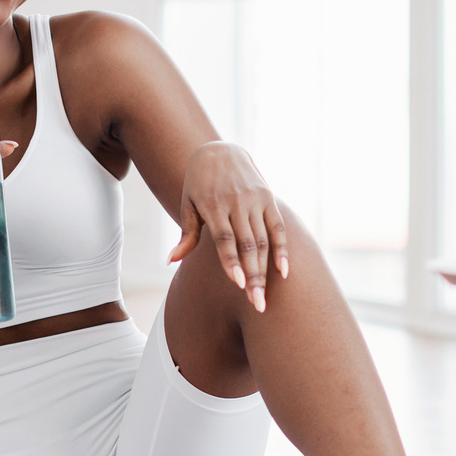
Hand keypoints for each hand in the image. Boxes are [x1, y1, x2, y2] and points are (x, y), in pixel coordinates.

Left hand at [169, 141, 287, 311]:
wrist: (221, 151)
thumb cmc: (199, 184)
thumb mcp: (189, 205)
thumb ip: (187, 235)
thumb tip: (172, 261)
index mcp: (213, 205)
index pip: (224, 238)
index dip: (231, 261)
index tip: (237, 284)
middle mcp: (236, 203)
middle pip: (247, 245)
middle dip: (252, 277)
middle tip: (256, 305)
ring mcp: (254, 200)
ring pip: (263, 240)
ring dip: (265, 271)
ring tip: (264, 297)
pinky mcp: (268, 198)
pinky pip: (278, 227)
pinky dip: (283, 249)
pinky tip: (284, 272)